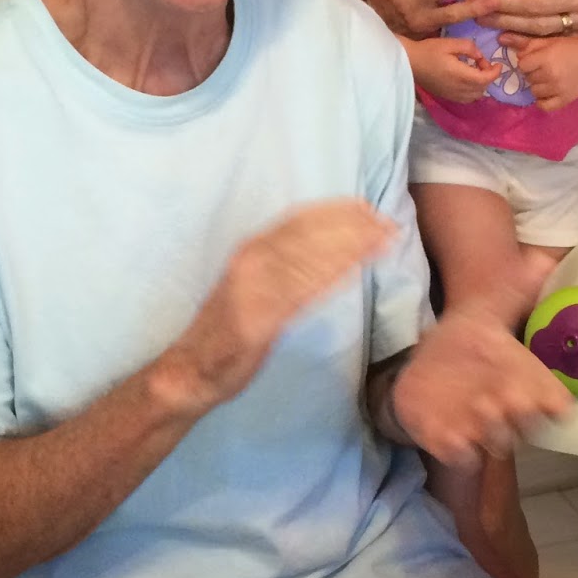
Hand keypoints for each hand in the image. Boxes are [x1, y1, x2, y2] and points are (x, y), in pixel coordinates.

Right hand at [165, 201, 394, 413]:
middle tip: (386, 221)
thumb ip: (283, 266)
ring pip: (308, 258)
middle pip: (307, 234)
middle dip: (350, 225)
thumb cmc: (227, 330)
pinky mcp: (257, 318)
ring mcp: (253, 288)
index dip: (335, 211)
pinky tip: (357, 269)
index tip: (368, 207)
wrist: (191, 369)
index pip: (298, 220)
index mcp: (250, 249)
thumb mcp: (255, 285)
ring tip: (382, 241)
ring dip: (349, 247)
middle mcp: (250, 260)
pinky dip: (330, 276)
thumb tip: (324, 251)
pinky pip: (300, 292)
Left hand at [392, 304, 571, 467]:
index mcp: (526, 383)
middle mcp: (509, 410)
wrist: (426, 367)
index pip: (555, 404)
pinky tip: (449, 437)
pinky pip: (459, 455)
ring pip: (496, 441)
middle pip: (528, 425)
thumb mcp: (486, 311)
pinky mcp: (450, 442)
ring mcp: (480, 429)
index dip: (556, 405)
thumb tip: (541, 258)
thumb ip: (514, 290)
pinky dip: (456, 449)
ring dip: (492, 428)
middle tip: (511, 395)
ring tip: (481, 405)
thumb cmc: (467, 342)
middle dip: (523, 414)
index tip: (556, 402)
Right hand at [408, 35, 499, 102]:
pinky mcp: (447, 97)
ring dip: (480, 85)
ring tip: (475, 72)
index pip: (486, 79)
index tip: (497, 63)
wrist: (409, 63)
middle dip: (488, 77)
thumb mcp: (450, 43)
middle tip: (482, 63)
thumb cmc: (429, 50)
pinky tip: (466, 81)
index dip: (495, 72)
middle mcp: (459, 89)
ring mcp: (453, 95)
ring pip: (476, 95)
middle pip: (483, 88)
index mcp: (461, 75)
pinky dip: (472, 91)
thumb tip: (479, 56)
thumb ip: (469, 48)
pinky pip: (466, 99)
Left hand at [512, 35, 577, 111]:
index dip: (527, 62)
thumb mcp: (549, 42)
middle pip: (528, 78)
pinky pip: (544, 106)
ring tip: (548, 79)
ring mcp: (557, 89)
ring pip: (534, 91)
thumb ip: (527, 43)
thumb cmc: (571, 48)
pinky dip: (542, 101)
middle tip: (545, 69)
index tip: (535, 60)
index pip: (522, 65)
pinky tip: (547, 94)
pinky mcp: (564, 100)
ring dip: (538, 86)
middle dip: (533, 73)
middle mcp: (550, 75)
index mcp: (546, 58)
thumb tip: (502, 40)